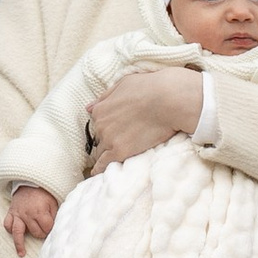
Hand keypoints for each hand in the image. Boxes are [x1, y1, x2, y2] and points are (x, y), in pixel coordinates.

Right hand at [4, 184, 59, 253]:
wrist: (29, 181)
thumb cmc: (43, 193)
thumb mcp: (53, 202)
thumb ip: (54, 215)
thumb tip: (56, 228)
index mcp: (39, 210)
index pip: (46, 227)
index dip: (50, 229)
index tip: (52, 228)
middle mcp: (27, 214)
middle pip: (35, 232)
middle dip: (41, 234)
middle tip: (44, 232)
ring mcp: (18, 214)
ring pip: (17, 232)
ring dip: (19, 244)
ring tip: (21, 253)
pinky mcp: (11, 212)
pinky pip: (7, 224)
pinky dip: (10, 230)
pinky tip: (14, 235)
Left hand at [86, 63, 203, 162]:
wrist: (168, 100)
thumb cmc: (149, 88)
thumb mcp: (123, 84)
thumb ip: (105, 97)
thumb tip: (88, 107)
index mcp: (100, 109)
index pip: (97, 122)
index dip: (107, 126)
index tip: (115, 128)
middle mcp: (100, 125)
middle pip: (100, 137)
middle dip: (107, 139)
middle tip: (121, 140)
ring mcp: (109, 140)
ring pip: (101, 152)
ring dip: (106, 154)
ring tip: (111, 159)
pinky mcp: (120, 152)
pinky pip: (104, 164)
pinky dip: (100, 169)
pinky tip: (97, 173)